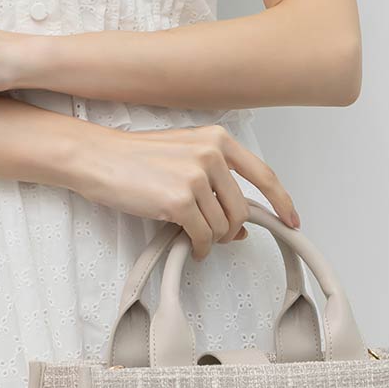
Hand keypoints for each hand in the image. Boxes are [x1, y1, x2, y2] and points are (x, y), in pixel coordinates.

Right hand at [67, 123, 299, 258]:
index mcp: (217, 139)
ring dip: (212, 240)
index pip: (263, 174)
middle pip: (242, 210)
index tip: (291, 219)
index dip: (281, 201)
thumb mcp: (184, 158)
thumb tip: (242, 225)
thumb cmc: (135, 159)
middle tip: (216, 236)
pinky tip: (192, 247)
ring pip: (223, 227)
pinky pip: (203, 237)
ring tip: (195, 236)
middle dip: (231, 230)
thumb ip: (216, 184)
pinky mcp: (179, 201)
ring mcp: (196, 177)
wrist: (98, 158)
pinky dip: (200, 248)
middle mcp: (211, 154)